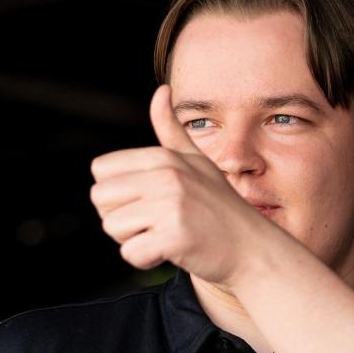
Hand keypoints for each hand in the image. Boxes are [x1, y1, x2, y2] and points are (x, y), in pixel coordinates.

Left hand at [89, 86, 269, 284]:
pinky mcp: (175, 237)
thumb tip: (161, 92)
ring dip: (132, 240)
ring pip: (112, 227)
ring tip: (164, 236)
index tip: (145, 203)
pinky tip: (170, 253)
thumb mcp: (198, 162)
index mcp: (163, 157)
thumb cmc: (221, 209)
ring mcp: (171, 205)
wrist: (253, 249)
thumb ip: (172, 132)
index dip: (116, 194)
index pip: (101, 171)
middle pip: (100, 199)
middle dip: (119, 218)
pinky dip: (146, 260)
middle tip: (152, 224)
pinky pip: (131, 253)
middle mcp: (166, 176)